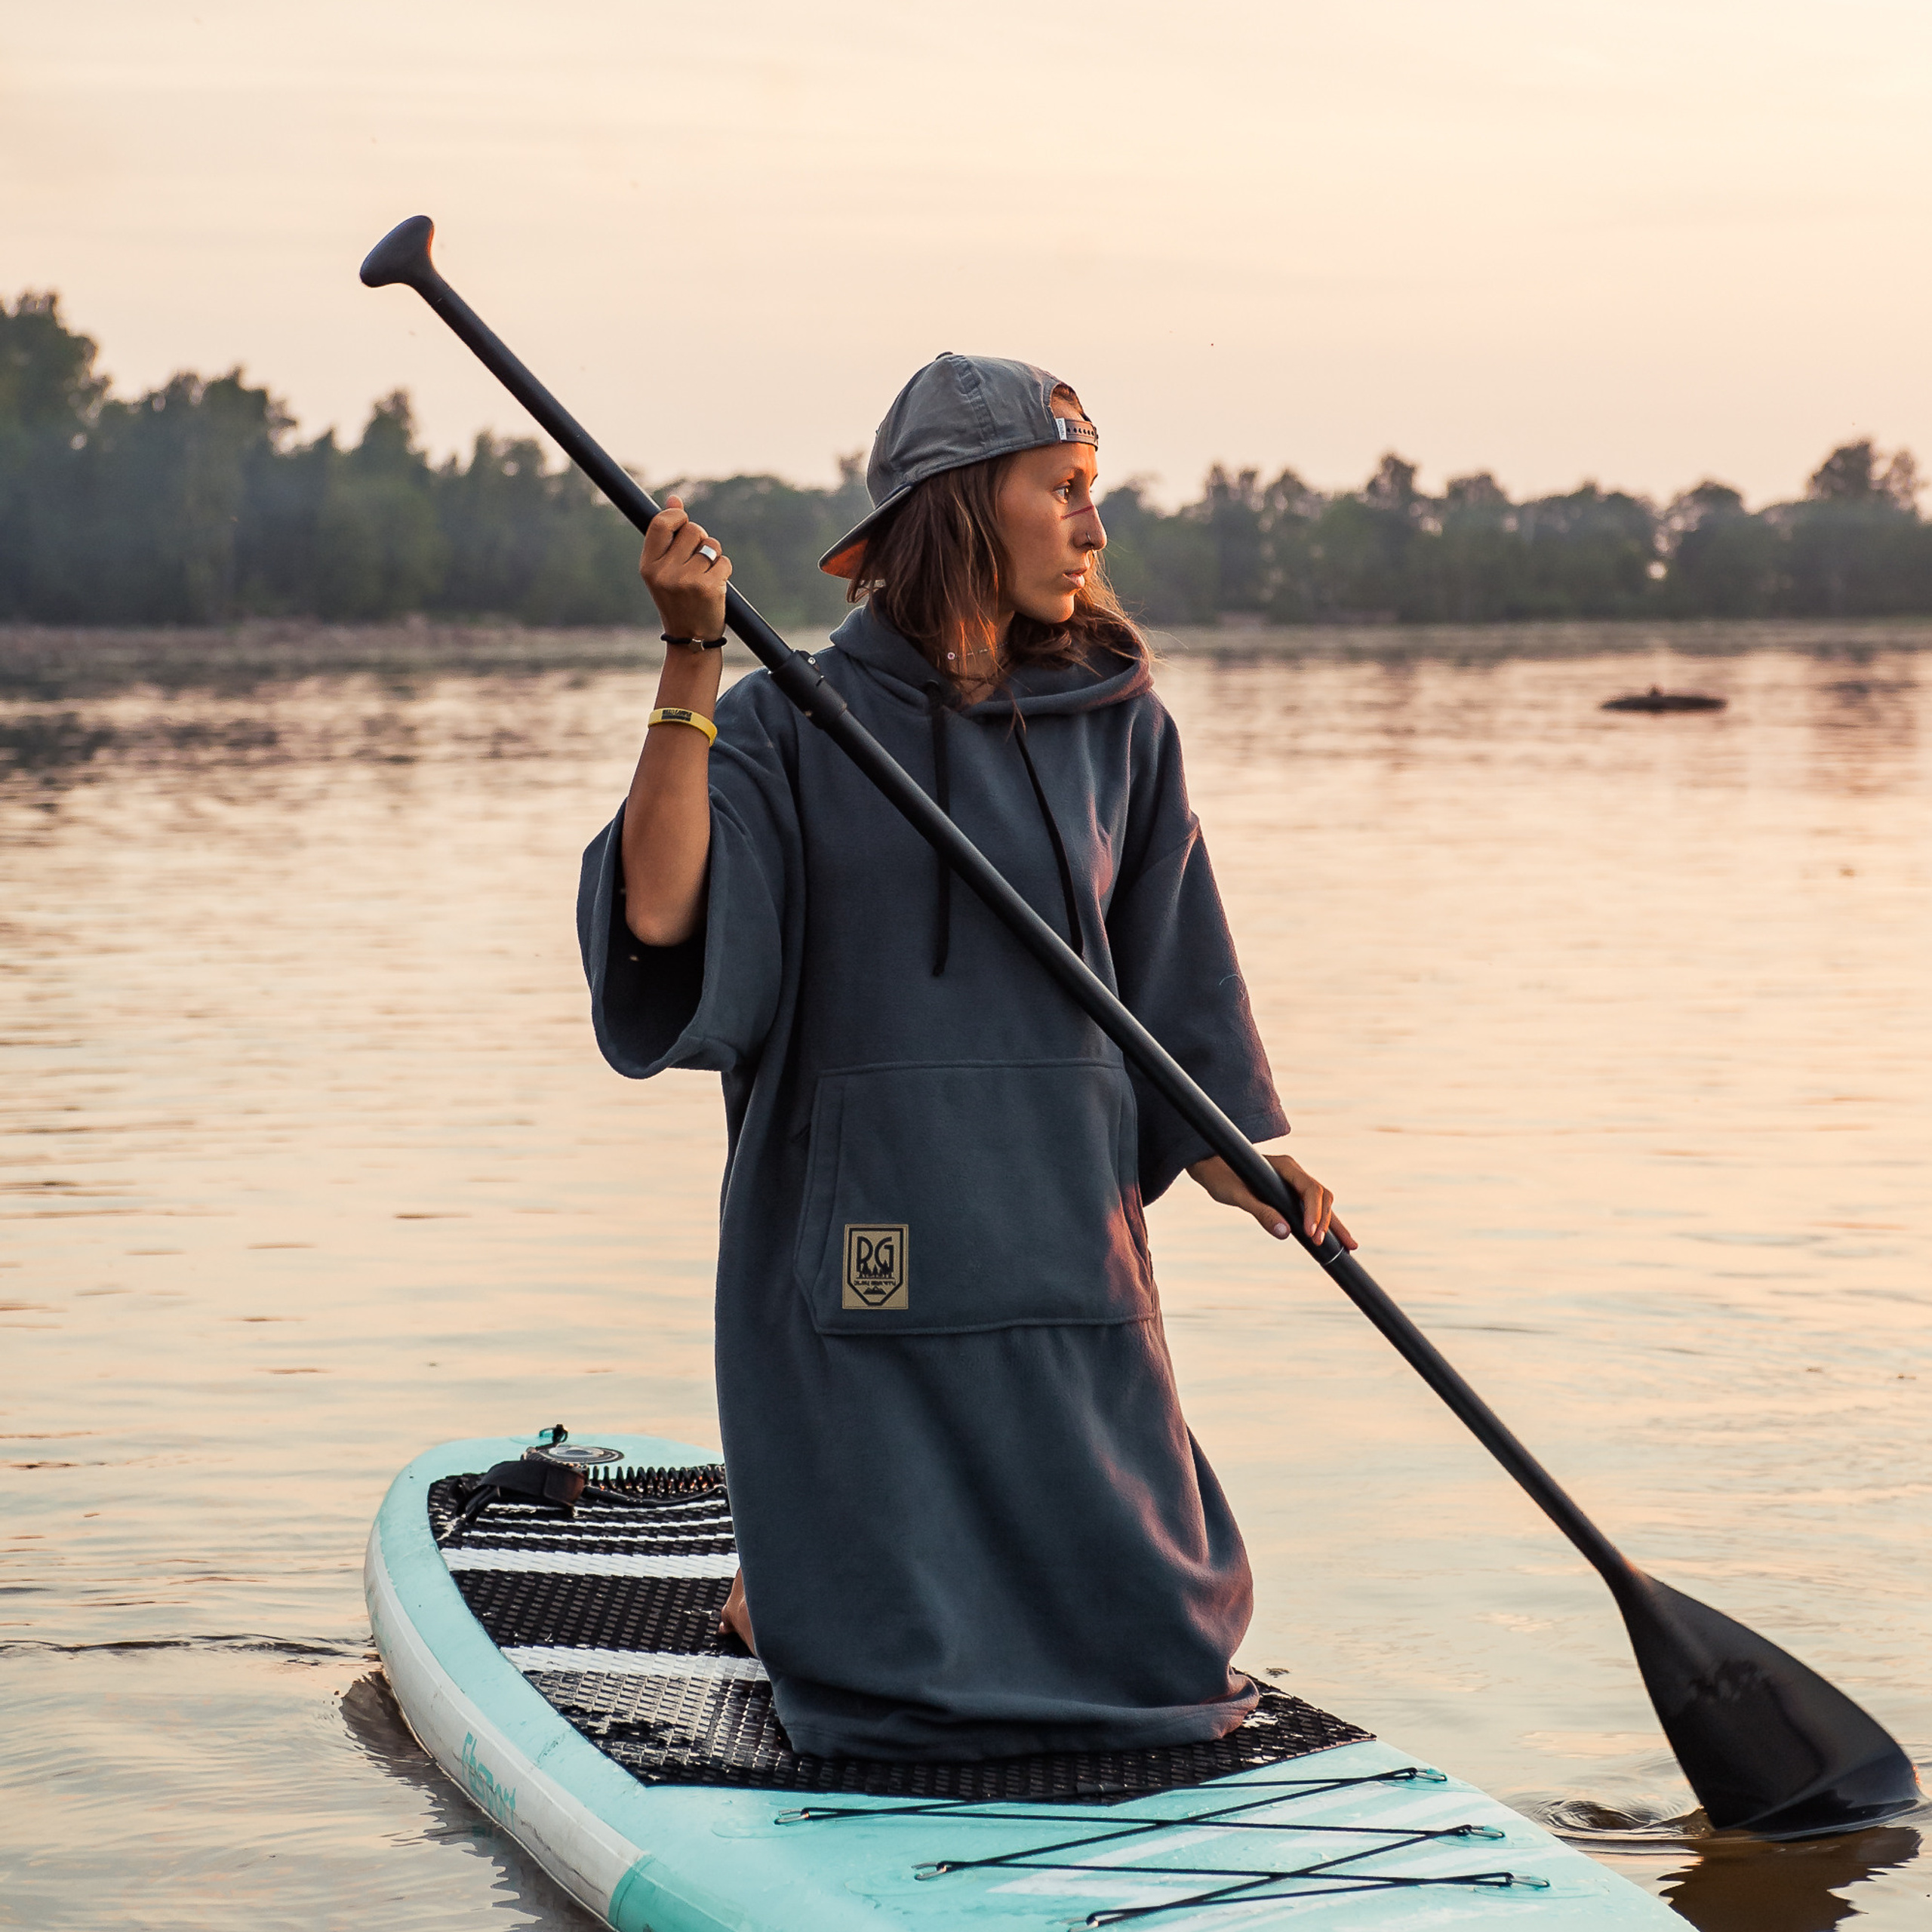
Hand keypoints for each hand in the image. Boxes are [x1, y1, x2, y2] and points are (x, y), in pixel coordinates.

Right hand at [641, 494, 729, 640]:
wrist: (690, 639)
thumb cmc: (677, 600)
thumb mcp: (664, 569)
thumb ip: (667, 535)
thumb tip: (675, 498)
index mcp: (648, 566)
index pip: (661, 523)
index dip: (677, 516)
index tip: (683, 524)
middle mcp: (664, 573)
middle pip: (693, 530)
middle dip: (700, 539)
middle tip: (697, 559)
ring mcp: (686, 581)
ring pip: (711, 545)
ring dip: (714, 555)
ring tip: (705, 574)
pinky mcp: (709, 588)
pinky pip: (724, 561)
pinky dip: (724, 570)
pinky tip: (715, 585)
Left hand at [1187, 1149, 1356, 1248]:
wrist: (1211, 1166)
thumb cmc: (1221, 1178)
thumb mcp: (1237, 1196)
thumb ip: (1260, 1211)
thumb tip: (1284, 1232)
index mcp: (1284, 1167)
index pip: (1310, 1189)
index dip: (1314, 1213)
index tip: (1312, 1235)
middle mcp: (1293, 1172)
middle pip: (1322, 1196)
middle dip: (1329, 1221)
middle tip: (1329, 1246)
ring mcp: (1294, 1181)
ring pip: (1322, 1202)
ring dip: (1333, 1223)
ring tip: (1348, 1246)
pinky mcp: (1290, 1192)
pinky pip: (1312, 1207)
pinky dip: (1324, 1222)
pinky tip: (1333, 1238)